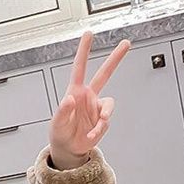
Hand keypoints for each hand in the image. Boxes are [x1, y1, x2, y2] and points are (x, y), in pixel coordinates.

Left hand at [49, 30, 130, 169]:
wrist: (68, 149)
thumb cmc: (60, 133)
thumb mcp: (57, 123)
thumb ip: (62, 111)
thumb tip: (69, 99)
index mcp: (76, 92)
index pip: (80, 68)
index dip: (84, 51)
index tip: (89, 34)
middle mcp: (88, 96)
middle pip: (104, 74)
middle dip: (115, 58)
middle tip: (126, 43)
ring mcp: (97, 108)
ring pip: (109, 105)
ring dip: (105, 116)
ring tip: (98, 126)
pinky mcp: (102, 121)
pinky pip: (105, 123)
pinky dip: (98, 131)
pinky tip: (90, 137)